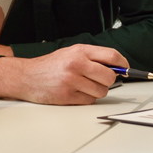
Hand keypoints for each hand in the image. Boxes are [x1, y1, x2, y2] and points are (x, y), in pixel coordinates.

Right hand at [0, 44, 127, 104]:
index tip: (125, 69)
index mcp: (80, 51)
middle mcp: (77, 64)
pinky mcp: (67, 96)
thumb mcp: (71, 53)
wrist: (27, 77)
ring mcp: (72, 81)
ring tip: (84, 86)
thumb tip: (118, 67)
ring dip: (96, 92)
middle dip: (108, 81)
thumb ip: (93, 57)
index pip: (112, 55)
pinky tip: (75, 93)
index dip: (123, 64)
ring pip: (102, 91)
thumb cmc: (50, 66)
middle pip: (110, 76)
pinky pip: (89, 101)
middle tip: (99, 80)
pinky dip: (86, 99)